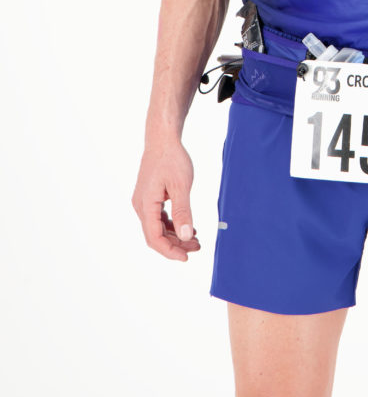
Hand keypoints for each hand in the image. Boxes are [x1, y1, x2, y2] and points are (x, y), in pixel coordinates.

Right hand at [132, 140, 200, 260]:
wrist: (163, 139)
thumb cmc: (172, 159)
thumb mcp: (181, 186)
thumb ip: (183, 212)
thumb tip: (186, 236)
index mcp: (146, 204)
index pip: (154, 238)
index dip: (170, 251)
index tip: (186, 257)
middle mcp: (141, 205)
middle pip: (156, 235)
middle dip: (176, 244)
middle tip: (197, 247)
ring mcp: (144, 201)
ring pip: (157, 227)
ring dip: (175, 235)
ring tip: (195, 239)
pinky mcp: (150, 197)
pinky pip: (159, 218)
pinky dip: (172, 224)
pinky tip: (187, 226)